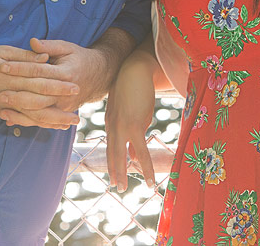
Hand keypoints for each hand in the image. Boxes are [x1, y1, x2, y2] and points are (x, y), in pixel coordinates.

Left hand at [0, 38, 111, 128]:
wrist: (98, 76)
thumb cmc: (78, 58)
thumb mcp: (67, 47)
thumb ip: (49, 46)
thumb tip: (32, 42)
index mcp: (65, 73)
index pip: (38, 71)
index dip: (20, 68)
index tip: (3, 67)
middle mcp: (65, 92)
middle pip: (38, 96)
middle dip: (18, 96)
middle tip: (0, 94)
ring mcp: (64, 105)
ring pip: (39, 113)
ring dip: (20, 113)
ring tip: (2, 111)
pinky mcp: (61, 113)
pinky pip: (42, 120)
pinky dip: (26, 122)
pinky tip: (11, 120)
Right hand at [0, 44, 78, 120]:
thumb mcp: (2, 51)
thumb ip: (25, 56)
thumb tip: (45, 58)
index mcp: (11, 76)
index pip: (40, 81)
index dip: (58, 85)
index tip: (75, 86)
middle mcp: (7, 93)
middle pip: (38, 103)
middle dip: (59, 108)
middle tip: (77, 113)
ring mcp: (1, 106)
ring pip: (30, 116)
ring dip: (50, 121)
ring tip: (67, 124)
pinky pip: (18, 121)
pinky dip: (34, 124)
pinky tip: (46, 126)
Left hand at [104, 51, 157, 190]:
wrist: (134, 70)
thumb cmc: (133, 88)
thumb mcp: (131, 110)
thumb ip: (132, 132)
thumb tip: (135, 156)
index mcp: (111, 122)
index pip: (112, 147)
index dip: (113, 162)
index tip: (114, 176)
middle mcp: (113, 126)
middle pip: (112, 154)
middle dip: (114, 172)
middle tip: (117, 187)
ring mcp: (123, 126)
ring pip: (122, 155)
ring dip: (124, 173)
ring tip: (124, 188)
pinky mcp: (135, 125)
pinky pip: (142, 150)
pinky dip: (145, 165)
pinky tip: (148, 177)